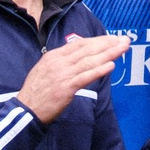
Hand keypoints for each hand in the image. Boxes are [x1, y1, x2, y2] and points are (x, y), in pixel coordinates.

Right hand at [17, 33, 131, 123]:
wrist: (25, 111)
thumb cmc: (36, 92)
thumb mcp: (45, 69)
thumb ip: (61, 61)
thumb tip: (79, 56)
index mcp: (54, 55)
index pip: (80, 44)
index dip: (98, 40)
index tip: (112, 39)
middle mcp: (59, 62)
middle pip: (88, 49)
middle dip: (108, 43)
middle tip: (124, 39)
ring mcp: (63, 74)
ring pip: (90, 61)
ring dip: (109, 53)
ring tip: (123, 48)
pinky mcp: (66, 88)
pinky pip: (85, 77)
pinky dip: (99, 70)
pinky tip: (111, 65)